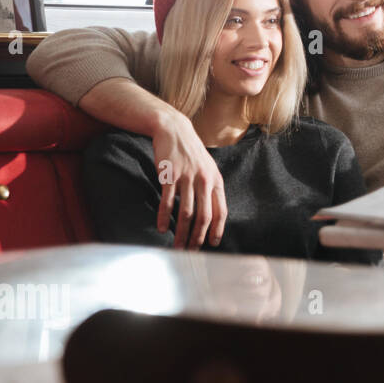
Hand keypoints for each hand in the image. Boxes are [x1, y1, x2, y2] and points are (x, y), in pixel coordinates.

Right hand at [151, 108, 226, 248]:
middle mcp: (204, 180)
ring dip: (181, 233)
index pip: (221, 211)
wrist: (174, 130)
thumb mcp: (208, 169)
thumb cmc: (191, 153)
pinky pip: (167, 201)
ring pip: (186, 212)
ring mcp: (186, 178)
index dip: (217, 230)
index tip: (212, 244)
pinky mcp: (169, 175)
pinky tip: (162, 228)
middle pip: (204, 216)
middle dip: (198, 237)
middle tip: (192, 252)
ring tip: (177, 246)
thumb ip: (210, 189)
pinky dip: (164, 217)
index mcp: (216, 181)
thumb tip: (211, 214)